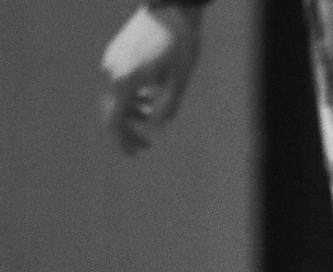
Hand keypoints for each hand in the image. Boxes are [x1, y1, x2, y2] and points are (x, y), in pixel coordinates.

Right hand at [101, 5, 202, 154]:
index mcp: (125, 81)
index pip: (114, 121)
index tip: (134, 154)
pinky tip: (147, 100)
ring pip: (116, 97)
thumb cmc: (180, 45)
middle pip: (113, 112)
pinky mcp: (115, 54)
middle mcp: (112, 72)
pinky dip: (130, 97)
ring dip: (131, 113)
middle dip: (127, 131)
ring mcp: (111, 61)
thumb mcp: (179, 81)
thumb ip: (165, 107)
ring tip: (150, 118)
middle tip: (145, 147)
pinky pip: (118, 83)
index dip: (122, 141)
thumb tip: (154, 129)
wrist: (170, 9)